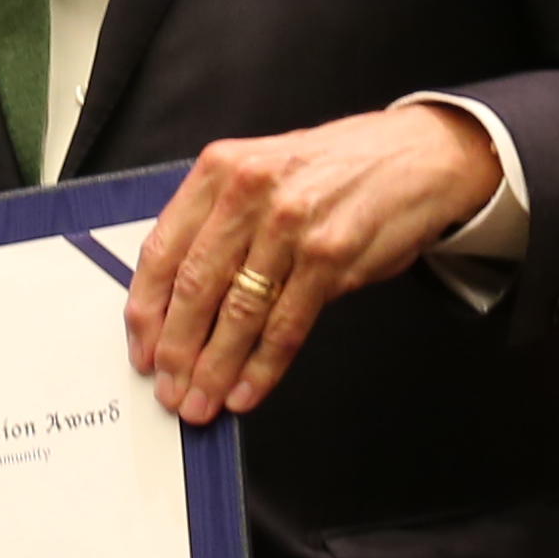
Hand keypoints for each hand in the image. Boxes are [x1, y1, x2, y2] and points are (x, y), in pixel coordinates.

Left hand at [125, 103, 500, 424]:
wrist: (417, 157)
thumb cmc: (337, 168)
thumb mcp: (261, 172)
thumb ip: (217, 222)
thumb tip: (176, 301)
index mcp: (220, 169)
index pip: (162, 250)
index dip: (145, 310)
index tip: (141, 348)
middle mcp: (250, 192)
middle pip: (195, 287)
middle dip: (176, 351)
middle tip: (168, 387)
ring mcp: (292, 225)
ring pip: (238, 313)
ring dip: (214, 368)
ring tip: (202, 400)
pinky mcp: (331, 257)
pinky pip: (285, 325)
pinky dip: (261, 367)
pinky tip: (246, 390)